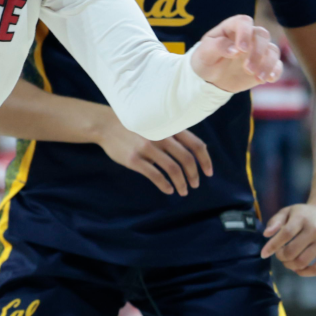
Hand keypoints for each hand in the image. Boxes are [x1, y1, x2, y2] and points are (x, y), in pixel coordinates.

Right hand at [93, 113, 212, 195]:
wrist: (106, 124)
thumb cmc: (136, 126)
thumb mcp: (157, 124)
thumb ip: (174, 135)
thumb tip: (196, 152)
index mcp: (170, 127)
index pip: (196, 145)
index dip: (205, 160)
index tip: (208, 173)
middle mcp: (161, 136)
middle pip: (186, 159)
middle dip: (194, 175)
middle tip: (195, 185)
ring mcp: (147, 148)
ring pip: (173, 169)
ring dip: (182, 183)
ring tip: (183, 191)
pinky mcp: (134, 159)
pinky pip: (155, 176)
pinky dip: (165, 186)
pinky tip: (168, 190)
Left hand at [189, 13, 281, 91]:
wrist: (211, 78)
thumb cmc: (206, 60)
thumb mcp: (204, 53)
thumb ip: (218, 47)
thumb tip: (236, 50)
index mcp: (232, 28)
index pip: (244, 22)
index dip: (245, 33)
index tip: (241, 49)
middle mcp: (248, 36)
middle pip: (262, 35)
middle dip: (257, 52)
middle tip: (248, 69)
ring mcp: (258, 50)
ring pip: (272, 50)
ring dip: (267, 64)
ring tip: (258, 78)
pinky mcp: (264, 65)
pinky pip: (277, 65)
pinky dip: (275, 72)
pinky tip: (268, 80)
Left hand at [263, 201, 315, 273]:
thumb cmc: (303, 215)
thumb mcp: (288, 211)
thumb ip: (275, 221)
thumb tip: (266, 235)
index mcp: (302, 218)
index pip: (286, 234)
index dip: (272, 246)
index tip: (264, 253)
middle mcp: (315, 229)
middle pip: (292, 251)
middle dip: (281, 256)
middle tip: (280, 253)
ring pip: (302, 262)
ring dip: (289, 265)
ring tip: (288, 260)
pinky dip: (304, 273)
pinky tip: (298, 268)